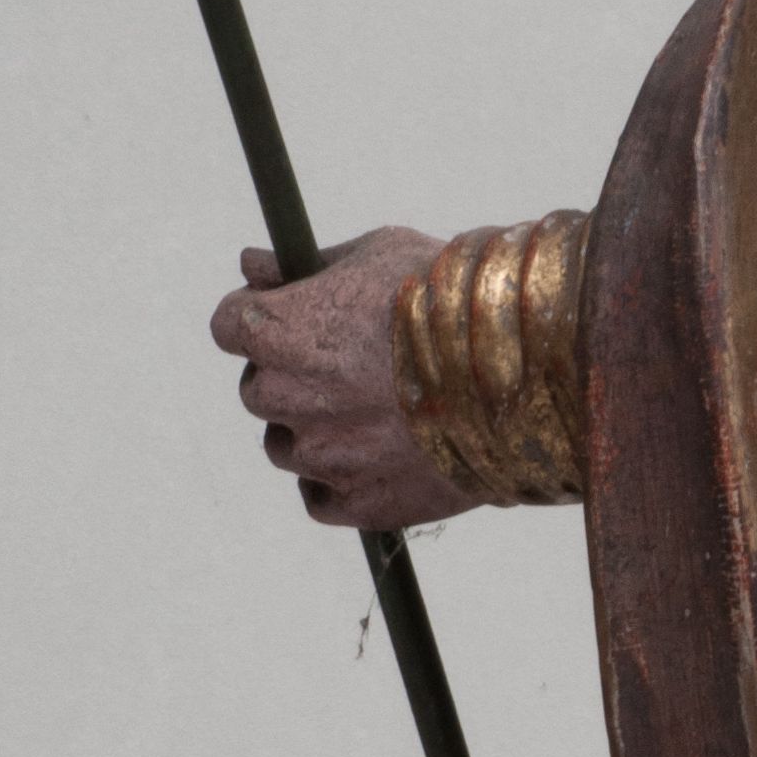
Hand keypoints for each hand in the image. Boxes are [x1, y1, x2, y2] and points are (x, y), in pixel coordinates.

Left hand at [209, 227, 472, 530]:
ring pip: (287, 447)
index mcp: (282, 331)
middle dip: (292, 375)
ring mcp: (322, 456)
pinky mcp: (359, 502)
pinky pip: (321, 496)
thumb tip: (251, 264)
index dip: (260, 317)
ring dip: (316, 429)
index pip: (229, 326)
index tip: (291, 315)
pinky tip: (381, 452)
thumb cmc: (452, 296)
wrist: (527, 366)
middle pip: (259, 390)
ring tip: (377, 409)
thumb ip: (302, 267)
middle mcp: (289, 397)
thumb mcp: (376, 254)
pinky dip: (340, 479)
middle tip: (351, 363)